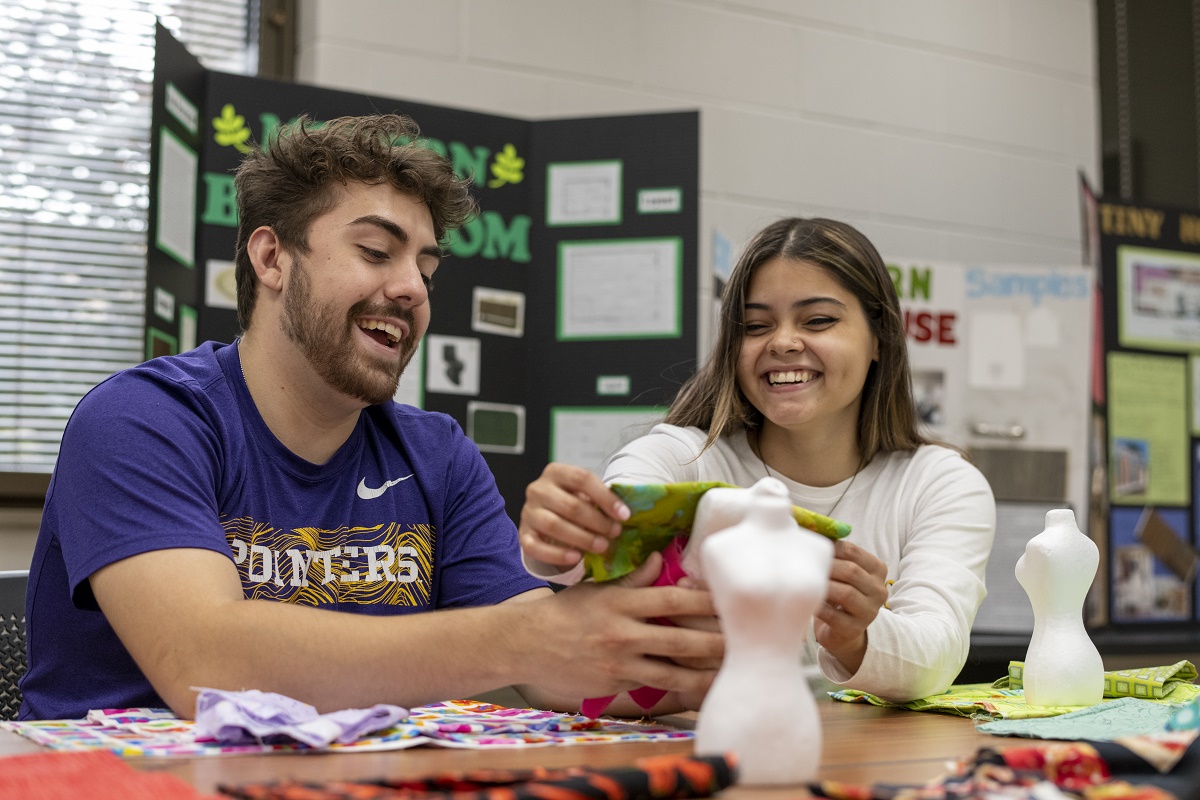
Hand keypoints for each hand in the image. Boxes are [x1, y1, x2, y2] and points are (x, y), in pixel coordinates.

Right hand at [519, 462, 629, 567]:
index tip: (624, 515)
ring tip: (602, 546)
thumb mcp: (585, 494)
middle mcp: (538, 489)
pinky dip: (557, 554)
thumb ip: (600, 499)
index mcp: (556, 472)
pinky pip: (537, 547)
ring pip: (553, 525)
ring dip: (581, 538)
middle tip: (615, 533)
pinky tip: (576, 558)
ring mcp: (528, 512)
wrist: (545, 518)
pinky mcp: (524, 535)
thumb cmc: (572, 503)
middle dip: (597, 521)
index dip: (605, 497)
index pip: (582, 478)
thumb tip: (625, 513)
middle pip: (570, 504)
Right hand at [520, 552, 722, 699]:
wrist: (526, 644)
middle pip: (680, 638)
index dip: (703, 600)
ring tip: (730, 671)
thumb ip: (634, 578)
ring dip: (704, 672)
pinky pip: (654, 687)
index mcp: (621, 603)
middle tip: (745, 640)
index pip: (671, 600)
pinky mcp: (615, 684)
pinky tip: (699, 688)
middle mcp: (623, 633)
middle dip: (715, 641)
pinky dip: (679, 687)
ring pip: (672, 671)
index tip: (729, 600)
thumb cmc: (565, 612)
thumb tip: (661, 558)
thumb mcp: (599, 588)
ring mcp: (620, 663)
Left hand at [813, 539, 888, 674]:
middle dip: (825, 566)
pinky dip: (819, 606)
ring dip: (823, 586)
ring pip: (845, 593)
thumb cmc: (839, 592)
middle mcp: (879, 590)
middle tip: (804, 565)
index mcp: (877, 569)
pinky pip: (834, 615)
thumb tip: (807, 526)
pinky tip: (808, 601)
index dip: (829, 548)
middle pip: (851, 571)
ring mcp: (869, 611)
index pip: (853, 551)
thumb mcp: (843, 571)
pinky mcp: (854, 629)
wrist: (844, 631)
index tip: (811, 549)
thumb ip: (833, 552)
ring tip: (807, 582)